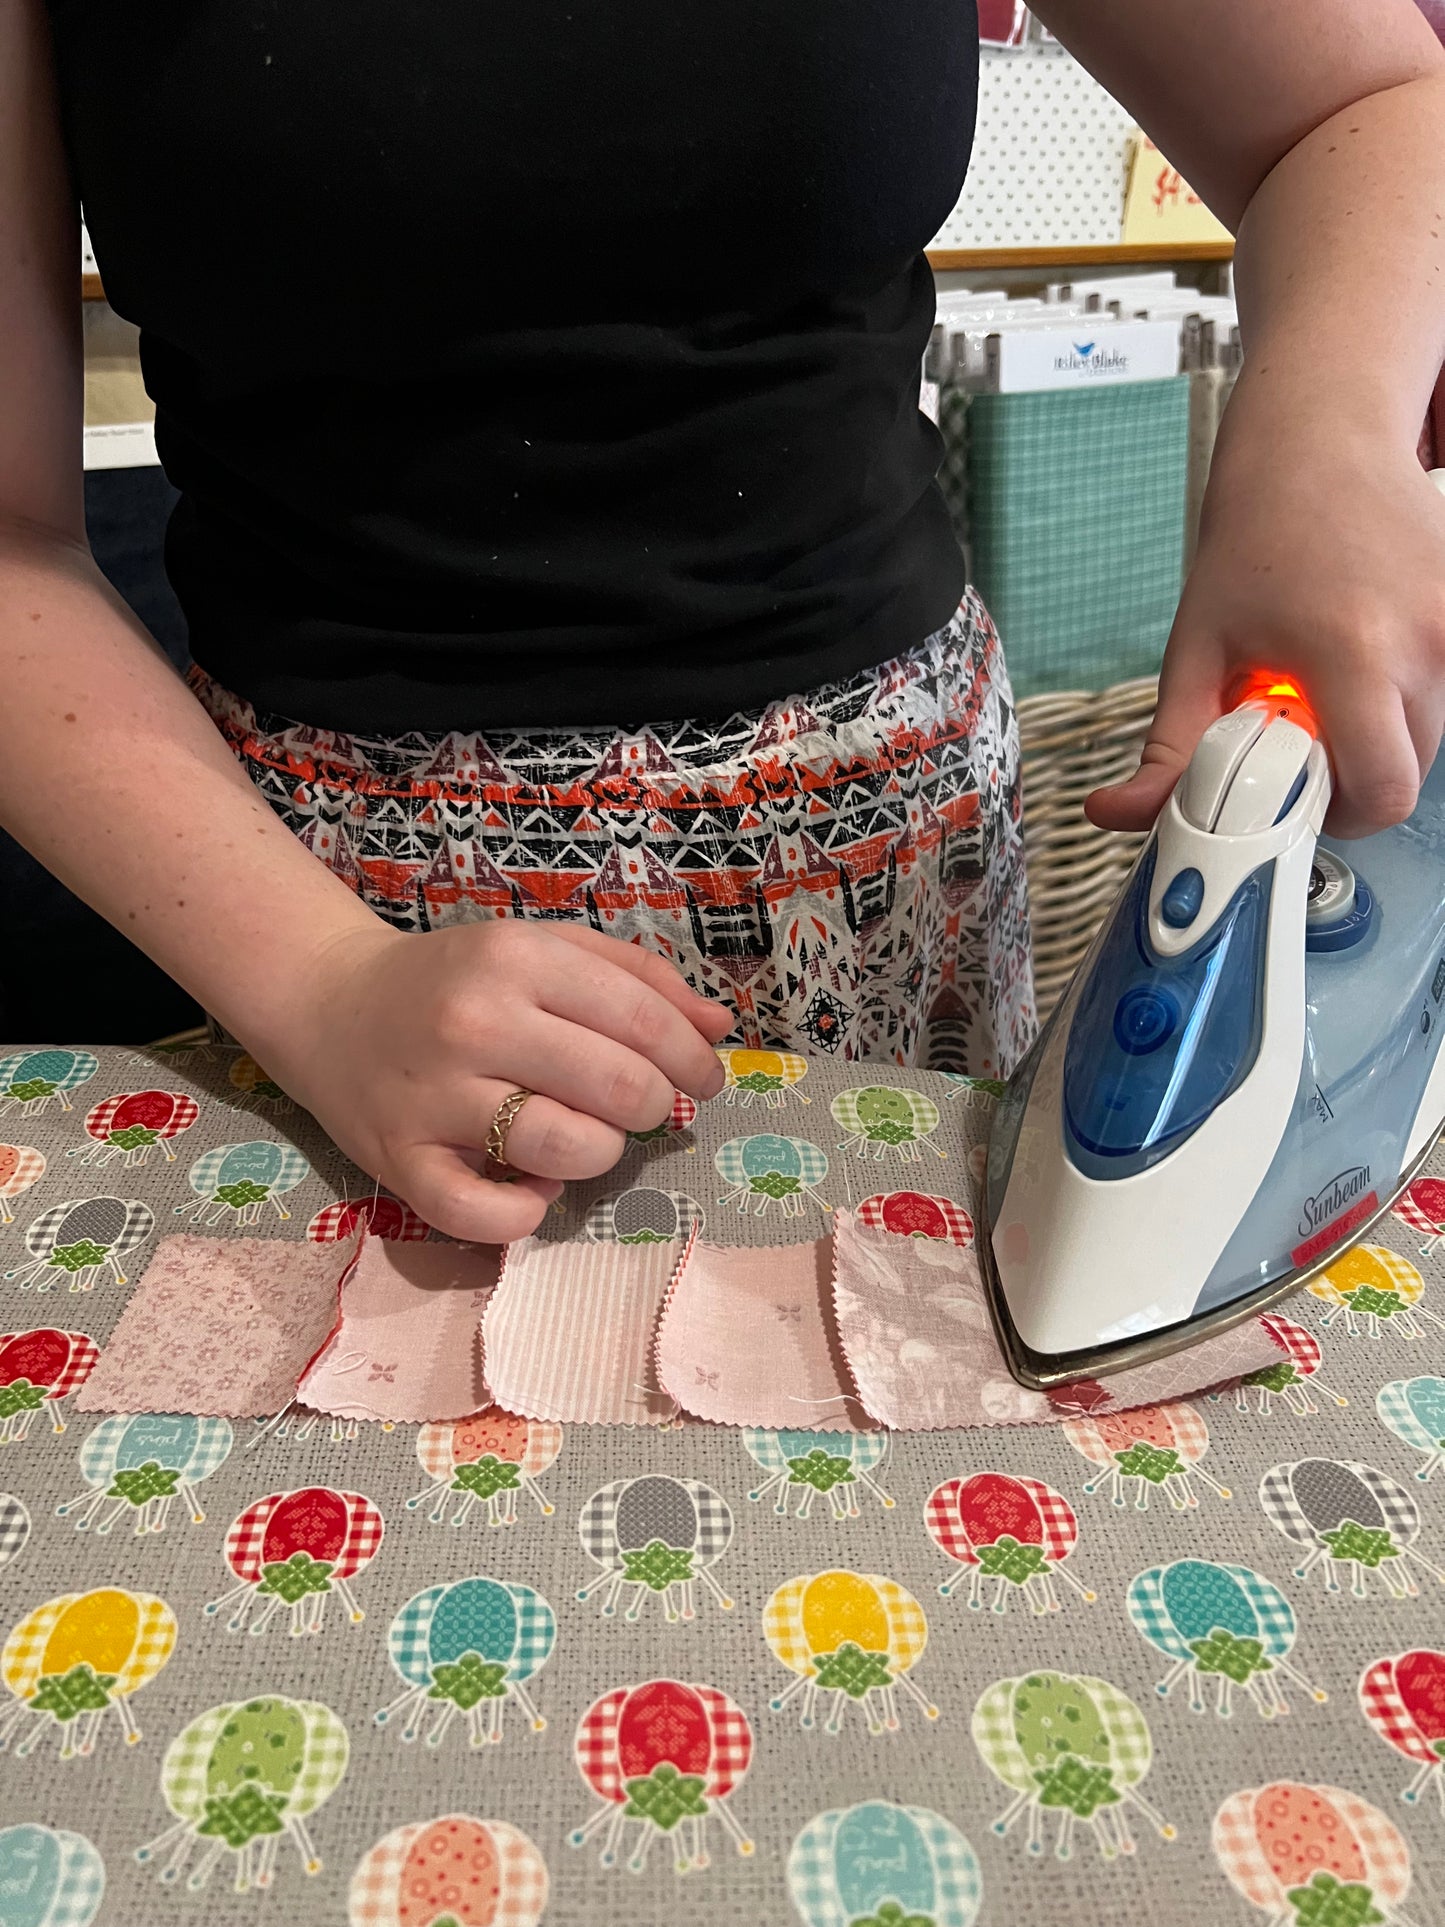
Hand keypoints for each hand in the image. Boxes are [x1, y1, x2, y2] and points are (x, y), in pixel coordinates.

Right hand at [265, 919, 733, 1240]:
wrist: (328, 1004)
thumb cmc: (455, 978)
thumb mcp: (542, 949)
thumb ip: (637, 978)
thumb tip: (722, 1026)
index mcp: (516, 959)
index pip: (643, 1021)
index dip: (694, 1060)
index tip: (704, 1079)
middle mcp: (474, 1023)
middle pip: (619, 1087)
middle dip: (656, 1107)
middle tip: (645, 1107)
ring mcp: (432, 1096)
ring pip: (566, 1147)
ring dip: (601, 1154)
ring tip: (588, 1138)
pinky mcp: (398, 1161)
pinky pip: (483, 1214)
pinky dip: (527, 1212)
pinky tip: (536, 1186)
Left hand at [1088, 431, 1444, 839]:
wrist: (1318, 446)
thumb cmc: (1255, 540)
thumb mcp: (1197, 647)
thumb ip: (1169, 745)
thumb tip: (1120, 815)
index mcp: (1353, 653)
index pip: (1380, 789)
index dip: (1338, 813)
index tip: (1295, 793)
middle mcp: (1425, 640)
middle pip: (1408, 774)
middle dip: (1352, 778)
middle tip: (1300, 740)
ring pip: (1431, 737)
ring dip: (1379, 735)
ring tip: (1326, 686)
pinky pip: (1444, 692)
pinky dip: (1403, 695)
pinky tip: (1358, 654)